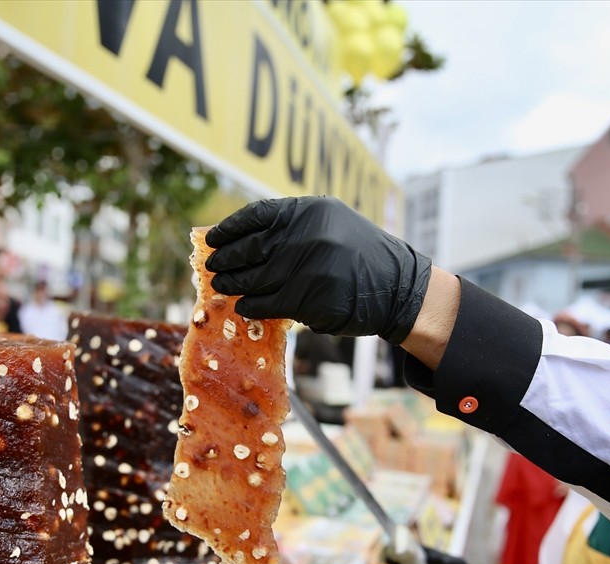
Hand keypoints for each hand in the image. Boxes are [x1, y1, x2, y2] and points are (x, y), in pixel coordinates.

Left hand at [205, 197, 432, 343]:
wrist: (397, 288)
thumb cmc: (359, 256)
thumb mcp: (331, 224)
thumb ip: (293, 226)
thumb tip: (244, 239)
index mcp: (309, 210)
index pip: (257, 216)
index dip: (230, 229)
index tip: (212, 239)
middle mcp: (306, 234)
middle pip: (251, 247)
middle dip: (226, 258)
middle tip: (212, 266)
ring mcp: (307, 266)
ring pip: (255, 277)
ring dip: (233, 283)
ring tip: (220, 286)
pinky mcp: (308, 297)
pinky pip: (268, 302)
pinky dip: (251, 305)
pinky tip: (243, 305)